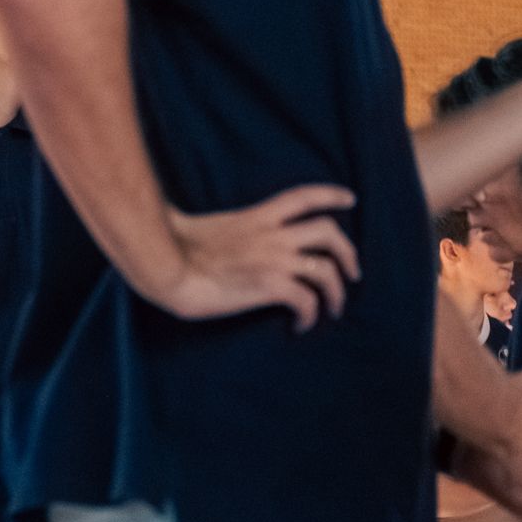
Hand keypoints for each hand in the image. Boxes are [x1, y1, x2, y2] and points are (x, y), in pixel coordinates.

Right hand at [143, 185, 359, 330]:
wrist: (169, 268)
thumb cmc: (177, 250)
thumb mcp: (212, 226)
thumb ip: (232, 228)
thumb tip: (225, 235)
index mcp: (259, 217)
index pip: (304, 197)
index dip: (331, 195)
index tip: (349, 199)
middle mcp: (274, 235)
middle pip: (329, 232)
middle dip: (348, 252)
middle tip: (352, 271)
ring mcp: (274, 260)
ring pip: (328, 270)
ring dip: (337, 292)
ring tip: (334, 308)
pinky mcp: (269, 286)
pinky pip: (306, 301)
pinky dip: (310, 315)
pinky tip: (301, 325)